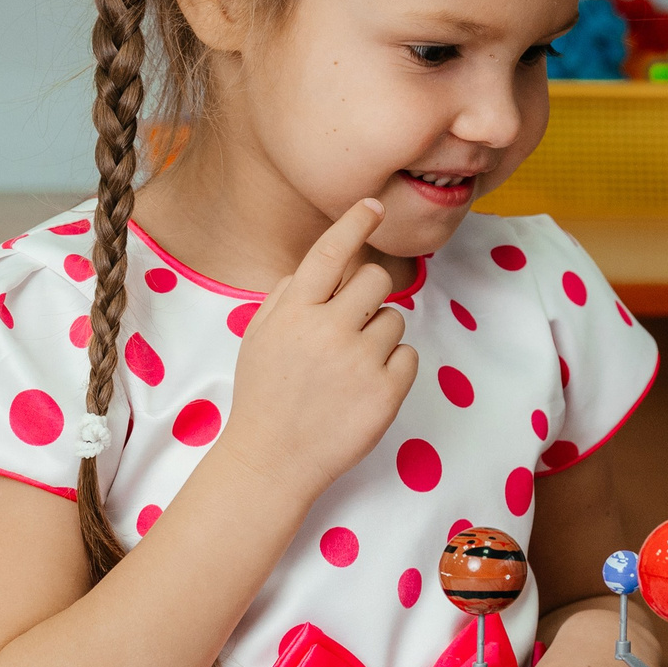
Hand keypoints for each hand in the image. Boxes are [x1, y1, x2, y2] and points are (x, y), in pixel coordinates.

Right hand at [212, 199, 417, 502]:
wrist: (272, 461)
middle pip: (376, 279)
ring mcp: (360, 361)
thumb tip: (323, 265)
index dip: (354, 223)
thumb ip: (287, 296)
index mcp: (293, 313)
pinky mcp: (386, 392)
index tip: (373, 205)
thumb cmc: (265, 395)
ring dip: (379, 336)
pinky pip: (409, 356)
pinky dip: (393, 369)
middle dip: (371, 294)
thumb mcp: (259, 337)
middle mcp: (327, 330)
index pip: (330, 252)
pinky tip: (363, 389)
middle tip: (353, 322)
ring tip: (349, 369)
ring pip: (395, 319)